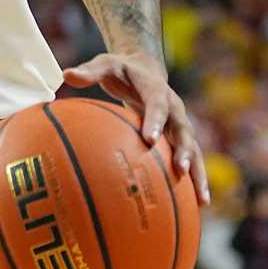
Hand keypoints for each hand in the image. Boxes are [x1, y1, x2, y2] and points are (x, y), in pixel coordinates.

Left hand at [62, 51, 209, 204]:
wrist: (145, 67)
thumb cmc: (121, 69)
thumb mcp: (105, 64)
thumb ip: (89, 71)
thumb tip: (66, 75)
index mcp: (156, 89)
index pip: (157, 104)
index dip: (155, 121)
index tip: (149, 139)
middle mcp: (174, 107)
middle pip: (183, 130)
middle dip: (185, 150)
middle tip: (181, 170)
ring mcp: (179, 123)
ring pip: (193, 148)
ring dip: (198, 172)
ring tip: (201, 199)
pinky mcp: (180, 136)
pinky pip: (191, 158)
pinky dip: (196, 179)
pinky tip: (199, 204)